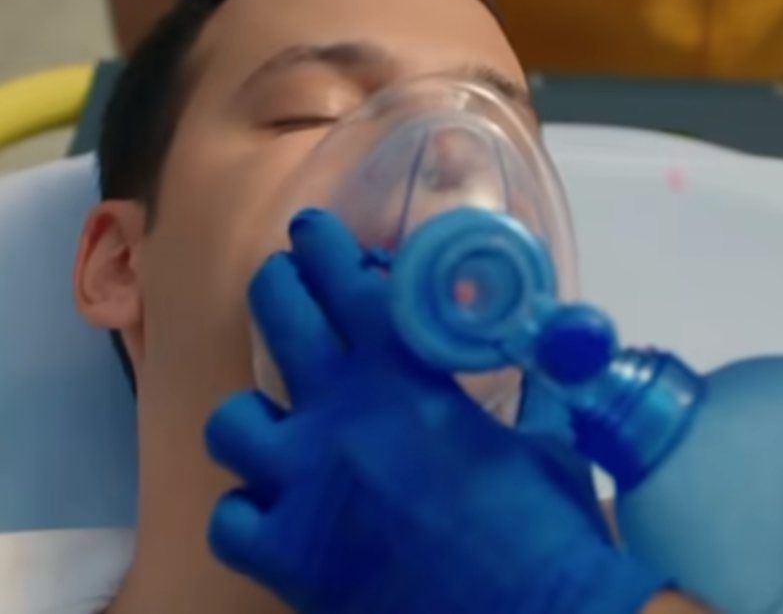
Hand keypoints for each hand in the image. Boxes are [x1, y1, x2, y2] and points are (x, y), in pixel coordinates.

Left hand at [205, 208, 664, 613]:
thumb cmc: (545, 526)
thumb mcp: (545, 442)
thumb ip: (527, 395)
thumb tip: (547, 361)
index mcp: (405, 379)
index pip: (348, 284)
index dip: (325, 248)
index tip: (312, 232)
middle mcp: (339, 416)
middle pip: (281, 319)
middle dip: (279, 286)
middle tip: (284, 281)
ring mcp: (300, 486)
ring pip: (232, 423)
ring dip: (254, 418)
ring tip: (275, 422)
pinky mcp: (284, 555)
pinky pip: (231, 518)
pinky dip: (249, 513)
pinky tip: (272, 513)